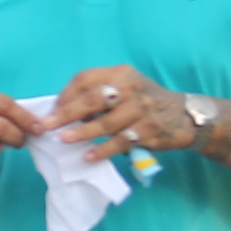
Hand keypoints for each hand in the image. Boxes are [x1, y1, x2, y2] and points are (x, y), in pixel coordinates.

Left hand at [47, 67, 199, 164]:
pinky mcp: (148, 131)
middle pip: (92, 99)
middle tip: (47, 125)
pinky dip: (103, 150)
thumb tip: (64, 111)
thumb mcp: (126, 88)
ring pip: (105, 123)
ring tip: (63, 139)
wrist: (184, 116)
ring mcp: (140, 110)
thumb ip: (100, 94)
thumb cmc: (145, 101)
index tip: (53, 110)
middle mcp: (130, 88)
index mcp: (120, 74)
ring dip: (82, 133)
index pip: (86, 79)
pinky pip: (120, 142)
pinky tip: (89, 156)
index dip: (66, 94)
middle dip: (66, 113)